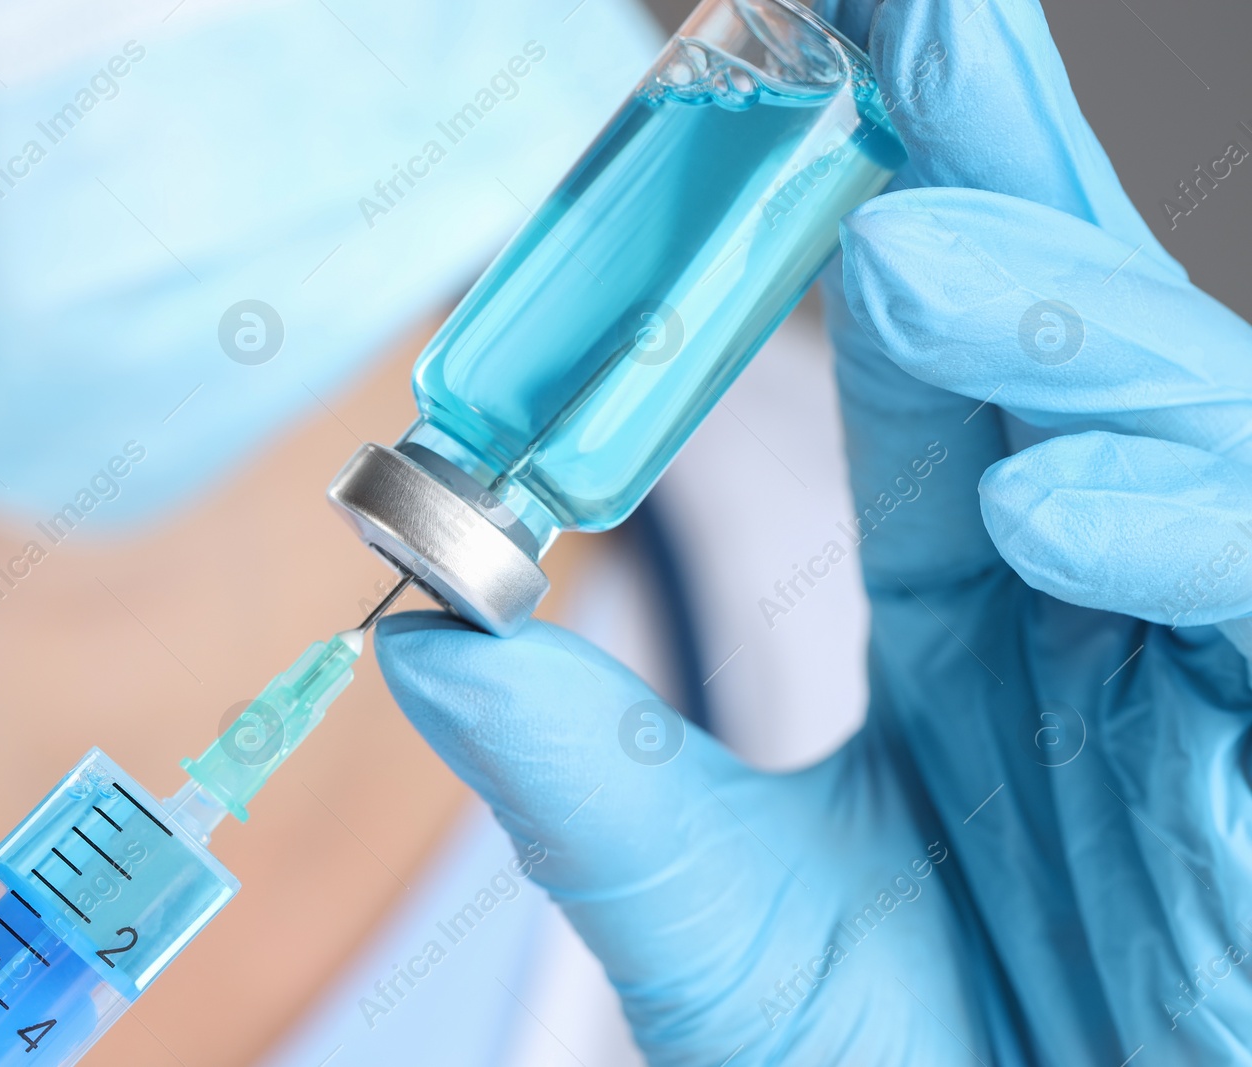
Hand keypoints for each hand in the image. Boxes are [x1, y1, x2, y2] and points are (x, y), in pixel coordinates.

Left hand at [376, 1, 1251, 1062]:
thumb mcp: (710, 920)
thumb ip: (588, 779)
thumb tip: (414, 640)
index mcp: (972, 602)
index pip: (934, 357)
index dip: (887, 198)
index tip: (810, 56)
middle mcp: (1095, 594)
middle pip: (1068, 326)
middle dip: (996, 158)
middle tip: (898, 13)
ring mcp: (1203, 661)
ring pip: (1185, 419)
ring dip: (1060, 321)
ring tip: (916, 263)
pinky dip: (1177, 522)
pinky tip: (1046, 505)